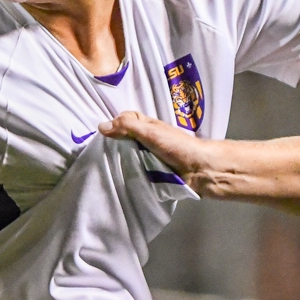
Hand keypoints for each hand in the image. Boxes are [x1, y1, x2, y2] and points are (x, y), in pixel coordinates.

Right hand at [99, 111, 214, 179]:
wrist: (201, 170)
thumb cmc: (178, 147)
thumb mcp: (150, 132)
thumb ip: (127, 126)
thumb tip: (101, 126)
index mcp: (148, 126)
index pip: (125, 121)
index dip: (115, 125)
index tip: (101, 137)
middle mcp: (148, 140)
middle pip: (125, 140)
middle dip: (114, 146)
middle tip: (98, 156)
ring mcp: (151, 157)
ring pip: (129, 156)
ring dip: (121, 162)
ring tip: (104, 169)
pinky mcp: (153, 172)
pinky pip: (136, 171)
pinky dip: (129, 174)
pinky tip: (119, 178)